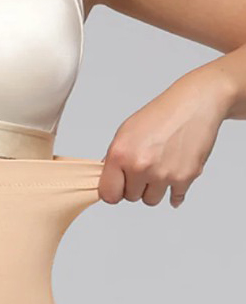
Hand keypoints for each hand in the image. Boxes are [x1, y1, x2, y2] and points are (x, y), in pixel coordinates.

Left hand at [98, 66, 231, 207]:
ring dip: (154, 189)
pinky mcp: (184, 177)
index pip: (108, 194)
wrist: (195, 103)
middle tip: (146, 167)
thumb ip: (115, 159)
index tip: (119, 186)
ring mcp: (162, 174)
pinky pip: (174, 198)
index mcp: (120, 155)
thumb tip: (108, 180)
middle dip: (136, 185)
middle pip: (130, 197)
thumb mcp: (126, 132)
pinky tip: (174, 176)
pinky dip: (175, 191)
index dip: (114, 190)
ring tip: (160, 167)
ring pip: (151, 200)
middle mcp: (140, 166)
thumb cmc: (162, 114)